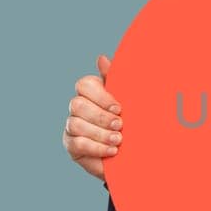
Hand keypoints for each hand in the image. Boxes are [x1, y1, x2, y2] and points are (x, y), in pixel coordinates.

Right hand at [64, 54, 122, 180]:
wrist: (138, 151)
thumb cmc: (134, 122)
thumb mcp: (131, 100)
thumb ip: (118, 79)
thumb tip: (101, 59)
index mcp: (92, 92)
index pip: (84, 84)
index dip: (100, 96)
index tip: (119, 108)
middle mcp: (78, 107)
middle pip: (77, 104)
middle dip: (100, 116)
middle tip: (120, 125)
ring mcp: (72, 126)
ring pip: (76, 124)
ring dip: (99, 133)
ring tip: (118, 140)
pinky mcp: (71, 146)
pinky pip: (77, 144)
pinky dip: (96, 147)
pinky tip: (112, 151)